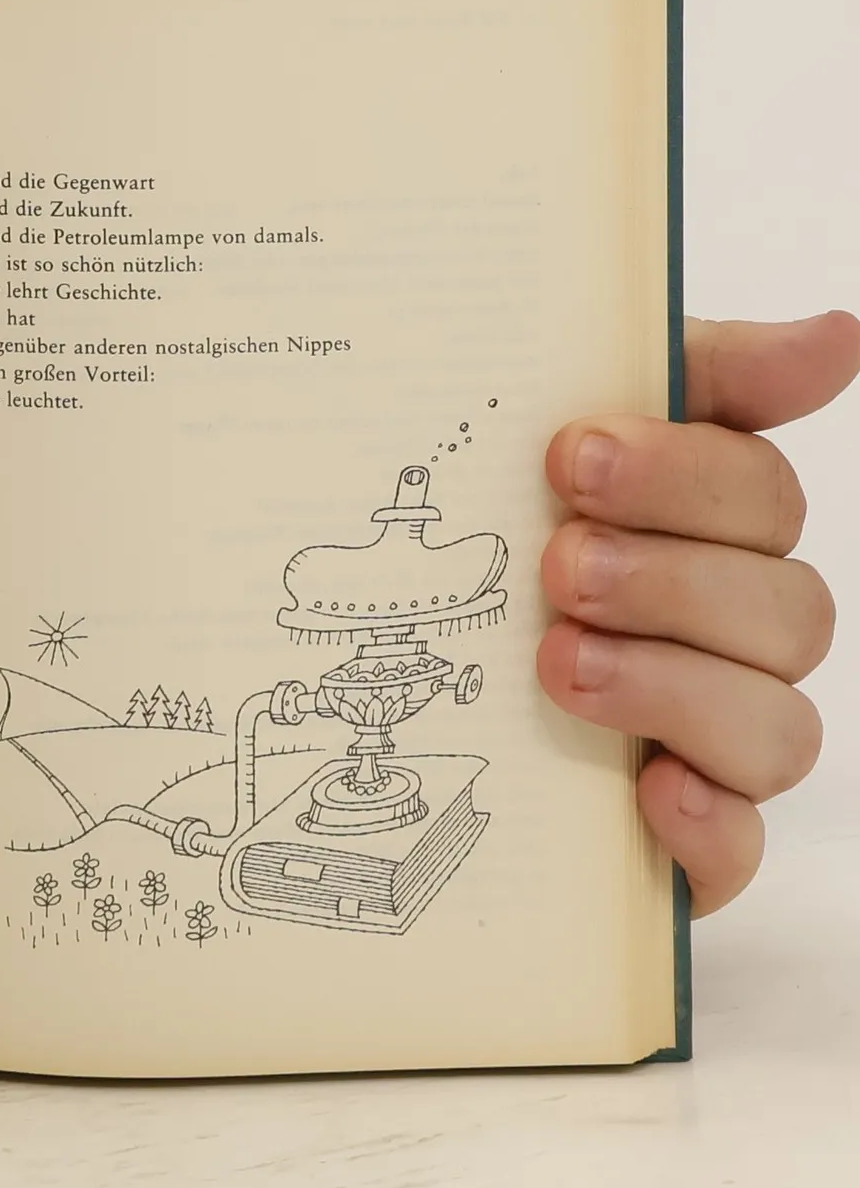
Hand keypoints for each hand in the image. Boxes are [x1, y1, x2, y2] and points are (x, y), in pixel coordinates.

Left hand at [538, 312, 859, 915]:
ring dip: (672, 687)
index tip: (575, 452)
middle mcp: (730, 637)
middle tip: (557, 563)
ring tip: (560, 661)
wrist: (374, 675)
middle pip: (784, 610)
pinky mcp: (679, 841)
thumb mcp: (551, 429)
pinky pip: (737, 851)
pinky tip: (649, 789)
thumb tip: (840, 336)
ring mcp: (711, 743)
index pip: (761, 496)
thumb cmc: (484, 537)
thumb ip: (692, 378)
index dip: (683, 473)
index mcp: (707, 532)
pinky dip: (705, 824)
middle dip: (669, 579)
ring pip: (776, 728)